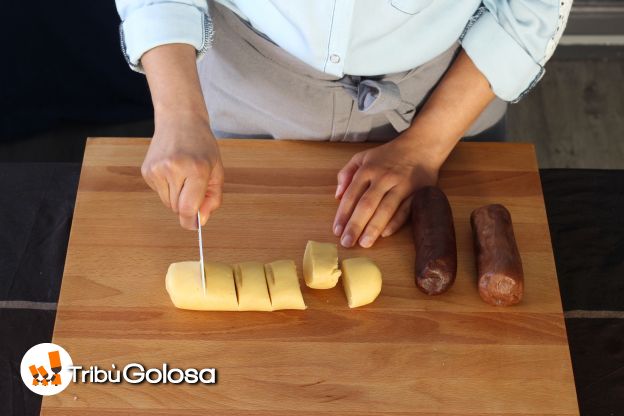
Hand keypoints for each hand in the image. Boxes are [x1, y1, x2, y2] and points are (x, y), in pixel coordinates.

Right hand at [141, 113, 223, 229]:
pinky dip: (167, 188)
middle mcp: (173, 169)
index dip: (192, 220)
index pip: (188, 208)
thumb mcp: (217, 171)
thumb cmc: (202, 146)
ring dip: (177, 197)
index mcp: (196, 169)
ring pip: (167, 203)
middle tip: (194, 186)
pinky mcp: (146, 171)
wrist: (180, 120)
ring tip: (183, 176)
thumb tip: (199, 223)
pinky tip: (172, 171)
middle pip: (177, 208)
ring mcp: (157, 169)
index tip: (196, 223)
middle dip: (187, 204)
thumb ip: (212, 199)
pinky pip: (159, 193)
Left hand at [333, 135, 440, 247]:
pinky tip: (385, 234)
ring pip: (385, 209)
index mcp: (367, 170)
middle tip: (347, 243)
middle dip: (355, 225)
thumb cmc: (388, 155)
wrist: (421, 146)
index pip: (351, 196)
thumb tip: (337, 196)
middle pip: (366, 205)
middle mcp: (383, 178)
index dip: (343, 215)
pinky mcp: (418, 192)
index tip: (337, 231)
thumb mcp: (362, 157)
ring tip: (364, 243)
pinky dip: (396, 222)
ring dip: (373, 228)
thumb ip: (346, 174)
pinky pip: (406, 210)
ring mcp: (401, 185)